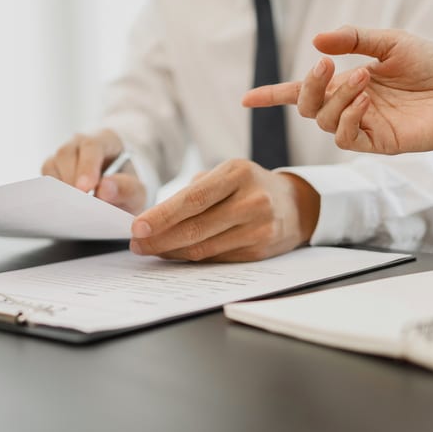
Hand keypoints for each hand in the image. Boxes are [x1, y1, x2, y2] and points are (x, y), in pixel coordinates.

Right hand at [42, 129, 146, 213]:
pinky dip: (51, 194)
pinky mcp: (53, 170)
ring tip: (70, 210)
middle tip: (76, 205)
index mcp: (104, 140)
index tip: (85, 189)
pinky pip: (45, 179)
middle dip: (70, 180)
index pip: (91, 146)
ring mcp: (63, 156)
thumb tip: (104, 191)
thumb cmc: (127, 185)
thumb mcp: (137, 190)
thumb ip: (126, 189)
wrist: (118, 186)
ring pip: (52, 165)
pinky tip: (62, 209)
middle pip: (66, 154)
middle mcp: (79, 144)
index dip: (86, 166)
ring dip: (59, 189)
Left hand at [128, 159, 319, 261]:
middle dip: (160, 238)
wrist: (296, 205)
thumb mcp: (228, 173)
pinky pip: (216, 258)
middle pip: (196, 227)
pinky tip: (175, 253)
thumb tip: (155, 216)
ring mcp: (258, 228)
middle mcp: (252, 201)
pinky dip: (191, 258)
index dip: (163, 215)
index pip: (194, 199)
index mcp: (238, 173)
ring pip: (204, 248)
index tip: (137, 227)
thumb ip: (195, 190)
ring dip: (171, 251)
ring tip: (150, 249)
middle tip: (137, 243)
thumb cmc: (250, 186)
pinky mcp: (259, 251)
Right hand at [241, 27, 432, 161]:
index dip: (273, 96)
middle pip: (307, 106)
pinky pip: (346, 137)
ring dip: (336, 96)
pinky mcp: (378, 143)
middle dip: (308, 84)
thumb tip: (315, 41)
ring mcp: (364, 126)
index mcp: (350, 83)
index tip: (246, 99)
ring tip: (363, 76)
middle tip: (326, 64)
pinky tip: (366, 100)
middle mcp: (351, 106)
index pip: (304, 92)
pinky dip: (348, 116)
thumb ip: (354, 39)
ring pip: (324, 120)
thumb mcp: (391, 42)